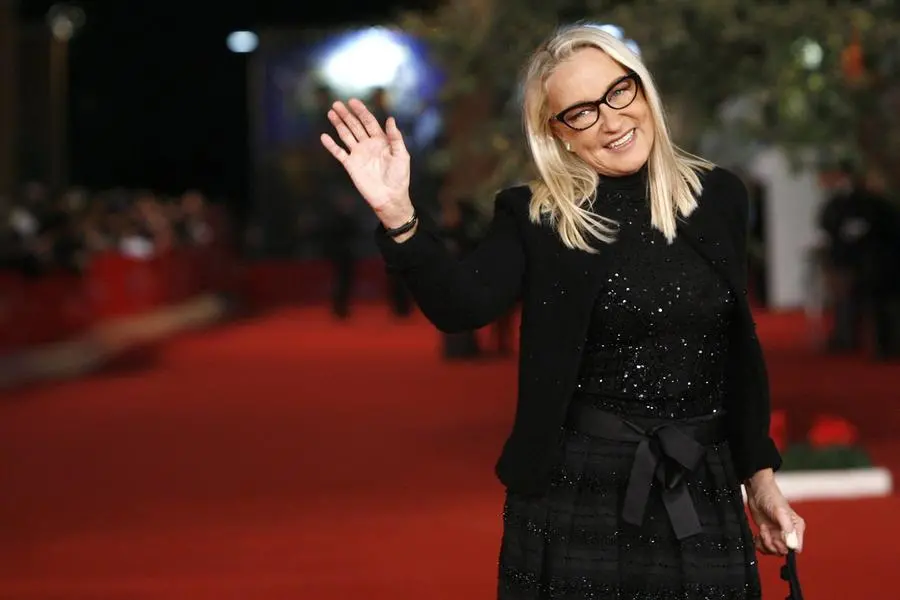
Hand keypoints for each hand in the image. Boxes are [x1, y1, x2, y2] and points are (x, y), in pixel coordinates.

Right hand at [320, 99, 412, 227]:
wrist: (390, 197)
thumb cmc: (399, 177)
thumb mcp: (401, 155)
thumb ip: (395, 137)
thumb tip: (390, 119)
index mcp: (381, 140)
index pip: (369, 121)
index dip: (361, 111)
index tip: (353, 101)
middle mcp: (368, 145)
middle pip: (355, 125)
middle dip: (346, 114)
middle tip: (337, 103)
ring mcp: (358, 154)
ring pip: (346, 135)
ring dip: (338, 124)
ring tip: (331, 113)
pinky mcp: (351, 165)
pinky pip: (339, 153)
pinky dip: (331, 145)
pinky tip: (324, 136)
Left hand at [746, 471, 805, 555]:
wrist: (756, 491)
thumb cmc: (771, 497)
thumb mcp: (780, 512)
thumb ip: (787, 529)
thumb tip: (792, 546)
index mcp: (796, 528)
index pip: (796, 548)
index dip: (785, 547)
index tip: (776, 539)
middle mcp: (788, 533)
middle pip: (783, 551)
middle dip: (773, 545)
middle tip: (767, 533)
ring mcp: (777, 534)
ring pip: (774, 551)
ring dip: (765, 543)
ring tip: (762, 531)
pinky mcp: (767, 533)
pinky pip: (765, 547)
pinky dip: (760, 544)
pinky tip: (758, 535)